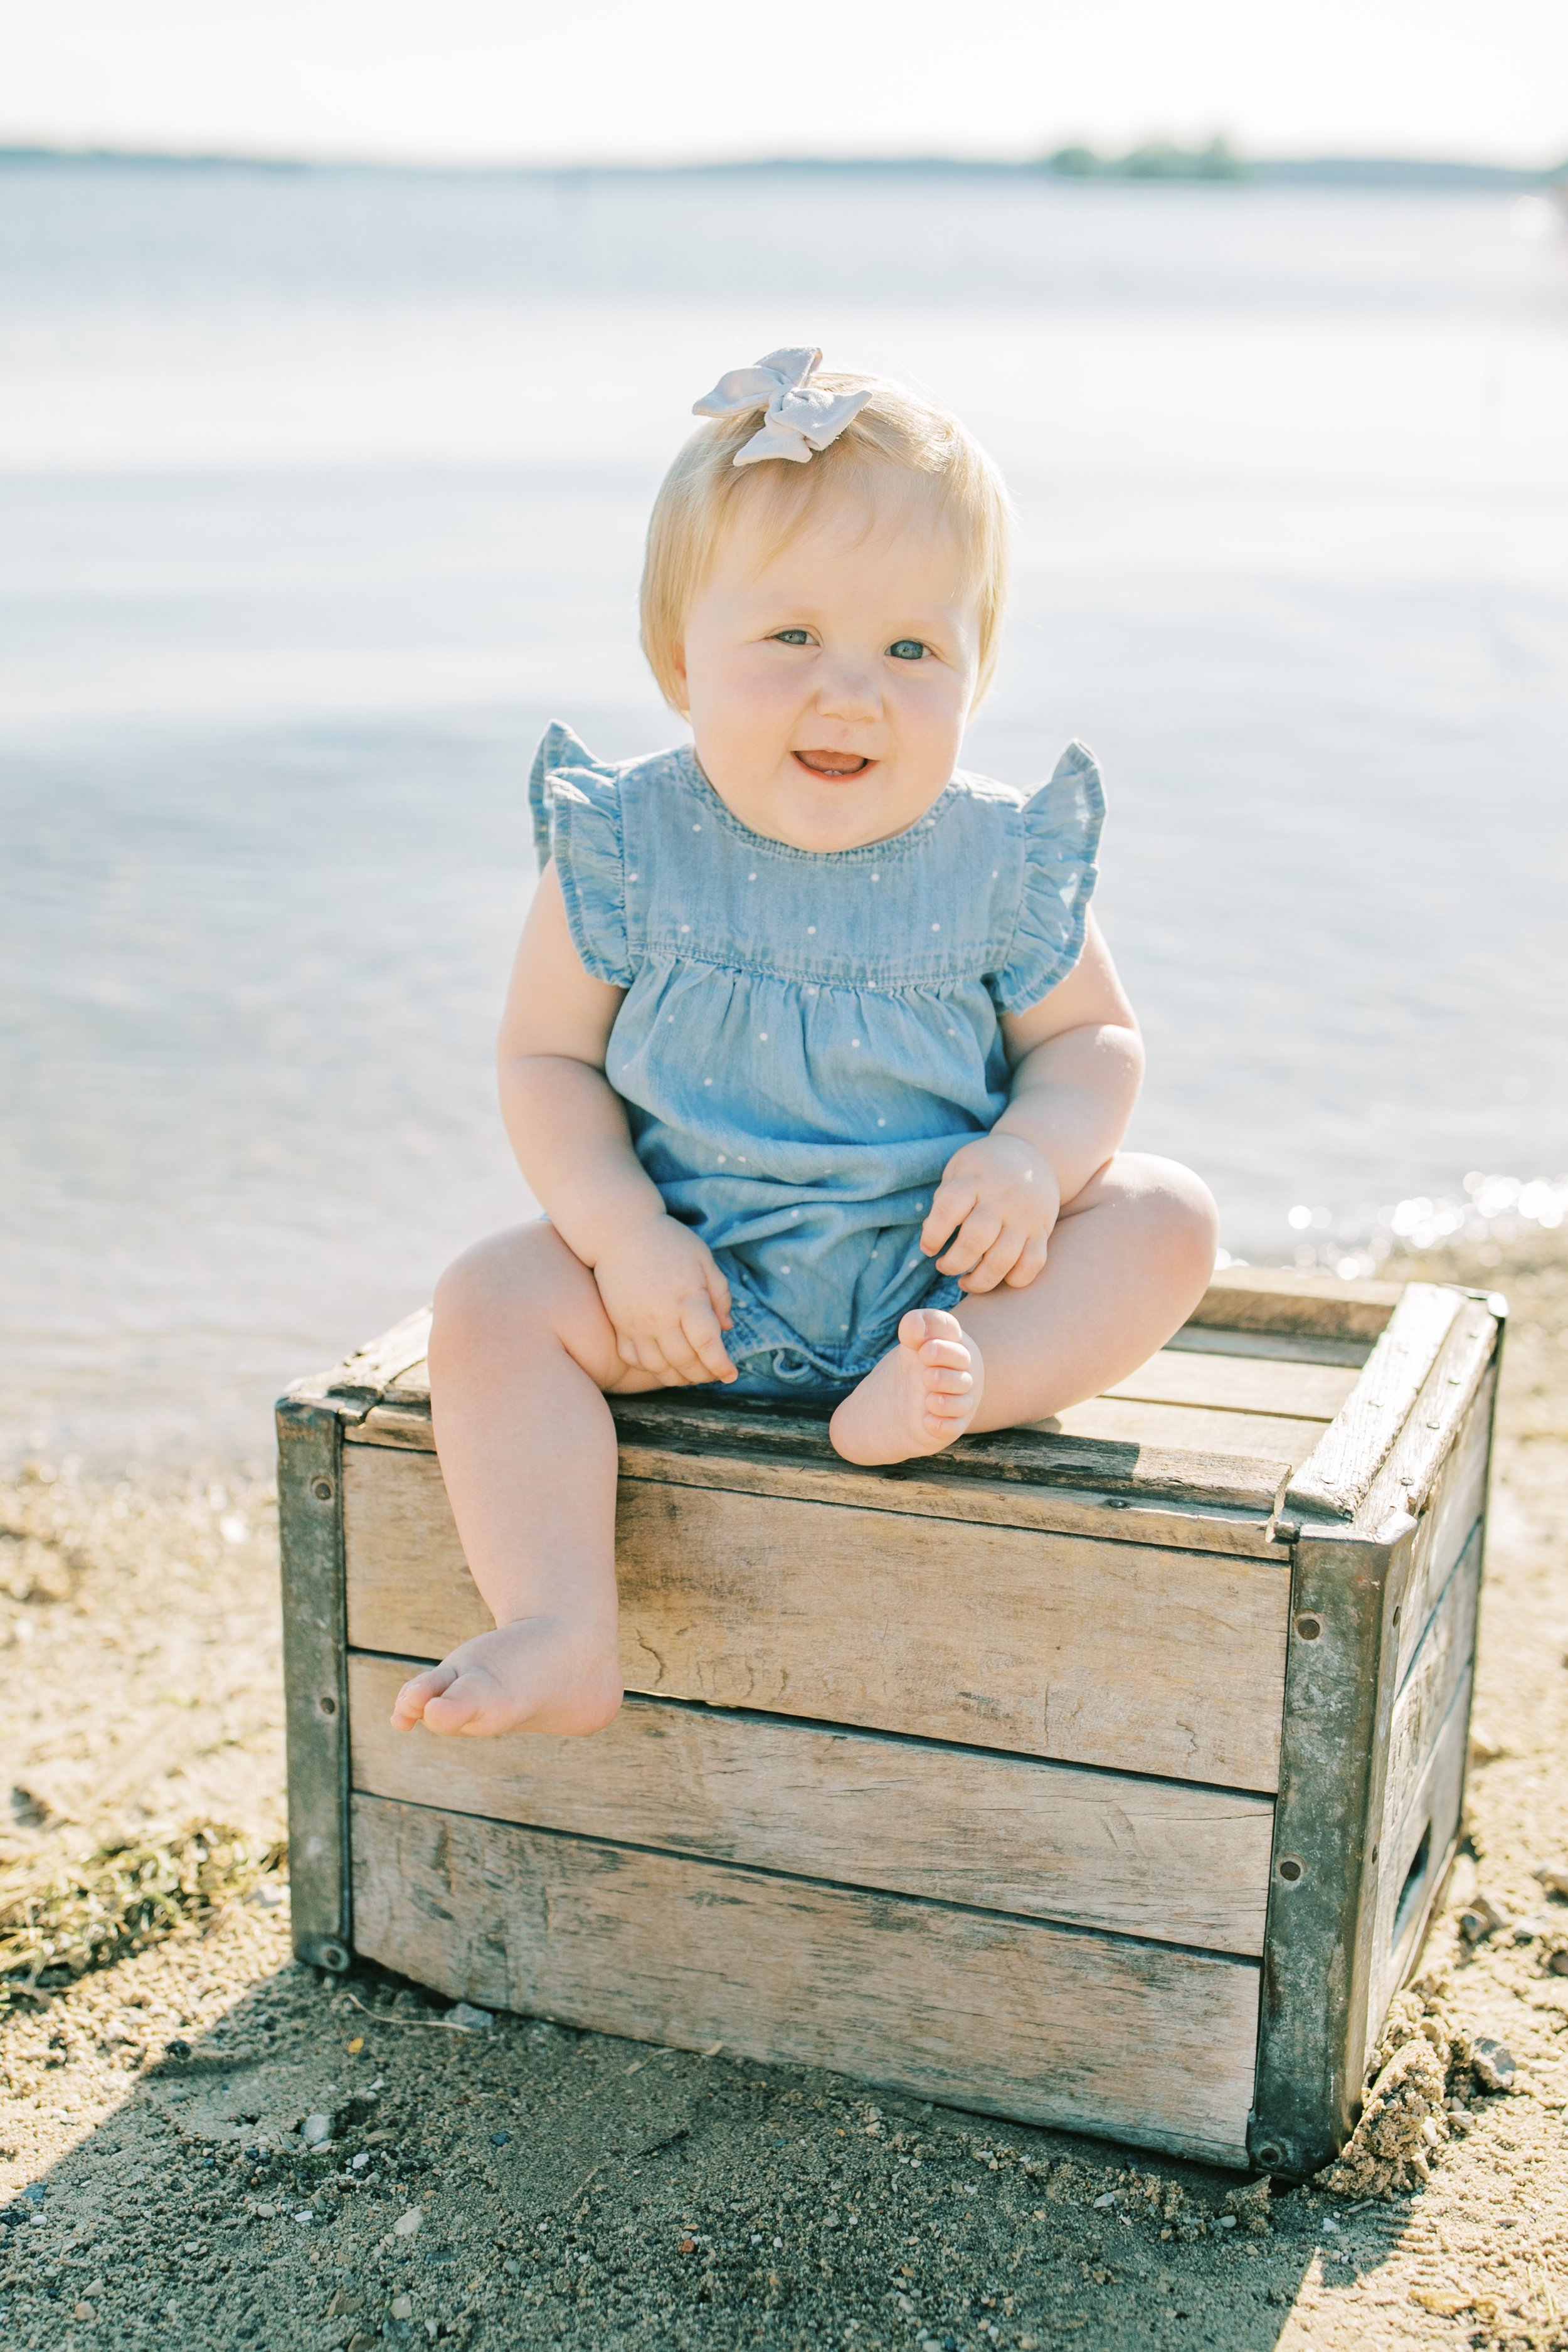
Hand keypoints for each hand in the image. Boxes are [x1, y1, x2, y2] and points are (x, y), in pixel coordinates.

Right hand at [592, 1214, 737, 1385]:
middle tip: (714, 1373)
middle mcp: (661, 1317)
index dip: (721, 1365)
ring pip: (659, 1367)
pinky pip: (634, 1359)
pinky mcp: (620, 1325)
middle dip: (704, 1375)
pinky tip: (664, 1363)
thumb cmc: (669, 1242)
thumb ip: (719, 1295)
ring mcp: (636, 1325)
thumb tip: (726, 1328)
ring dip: (679, 1378)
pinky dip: (651, 1369)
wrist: (620, 1232)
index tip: (731, 1374)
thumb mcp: (704, 1260)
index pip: (707, 1344)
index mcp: (687, 1300)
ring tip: (691, 1373)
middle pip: (685, 1361)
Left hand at [921, 1132, 1059, 1292]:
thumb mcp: (958, 1171)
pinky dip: (1014, 1279)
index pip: (949, 1209)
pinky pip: (1033, 1263)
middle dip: (954, 1263)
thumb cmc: (984, 1169)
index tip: (928, 1248)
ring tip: (965, 1281)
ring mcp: (1025, 1216)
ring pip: (1004, 1258)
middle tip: (944, 1266)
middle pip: (975, 1239)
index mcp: (974, 1179)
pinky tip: (999, 1277)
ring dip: (980, 1281)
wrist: (1035, 1155)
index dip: (933, 1235)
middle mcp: (1002, 1198)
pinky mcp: (1043, 1230)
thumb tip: (929, 1234)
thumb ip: (944, 1201)